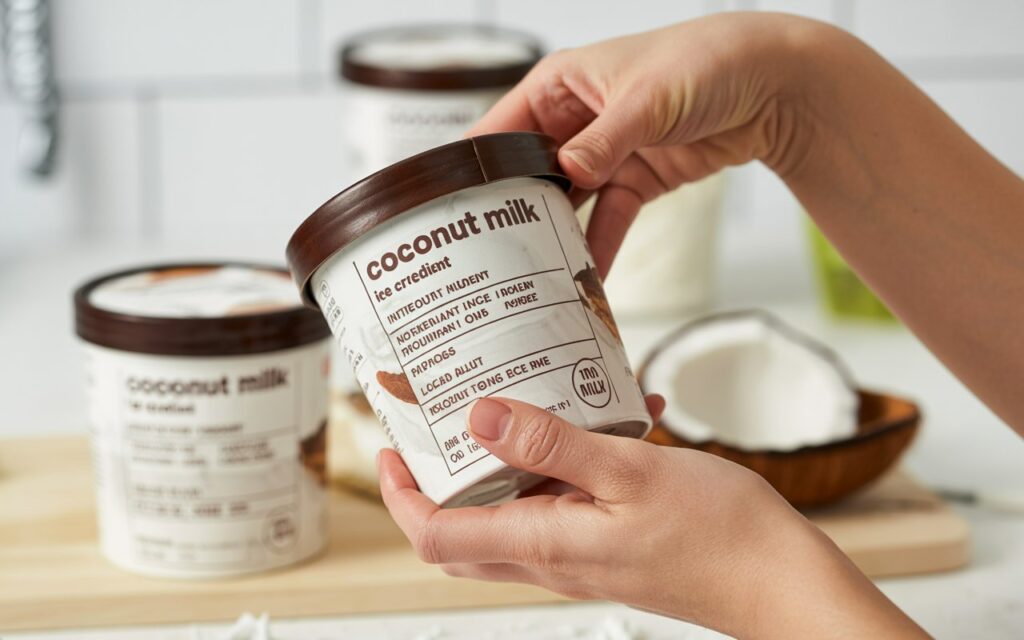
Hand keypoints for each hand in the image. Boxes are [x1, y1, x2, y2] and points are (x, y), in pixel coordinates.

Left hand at [379, 397, 926, 637]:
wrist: (779, 580)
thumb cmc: (718, 534)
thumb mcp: (630, 472)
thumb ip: (551, 446)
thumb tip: (479, 418)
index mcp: (545, 542)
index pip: (437, 535)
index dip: (402, 496)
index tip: (390, 449)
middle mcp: (553, 556)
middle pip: (462, 530)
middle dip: (434, 485)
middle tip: (431, 431)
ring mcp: (580, 553)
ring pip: (511, 514)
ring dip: (500, 468)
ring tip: (512, 410)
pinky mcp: (608, 542)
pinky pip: (563, 504)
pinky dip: (562, 466)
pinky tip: (605, 420)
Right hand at [467, 12, 823, 277]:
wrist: (772, 84)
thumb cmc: (705, 62)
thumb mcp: (646, 99)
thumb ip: (603, 141)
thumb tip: (567, 173)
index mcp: (561, 85)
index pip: (500, 128)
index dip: (475, 166)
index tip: (450, 207)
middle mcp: (575, 120)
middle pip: (529, 172)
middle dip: (511, 211)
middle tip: (486, 255)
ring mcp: (605, 153)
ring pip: (568, 203)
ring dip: (555, 236)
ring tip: (530, 276)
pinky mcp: (636, 180)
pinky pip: (609, 219)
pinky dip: (599, 246)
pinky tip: (586, 276)